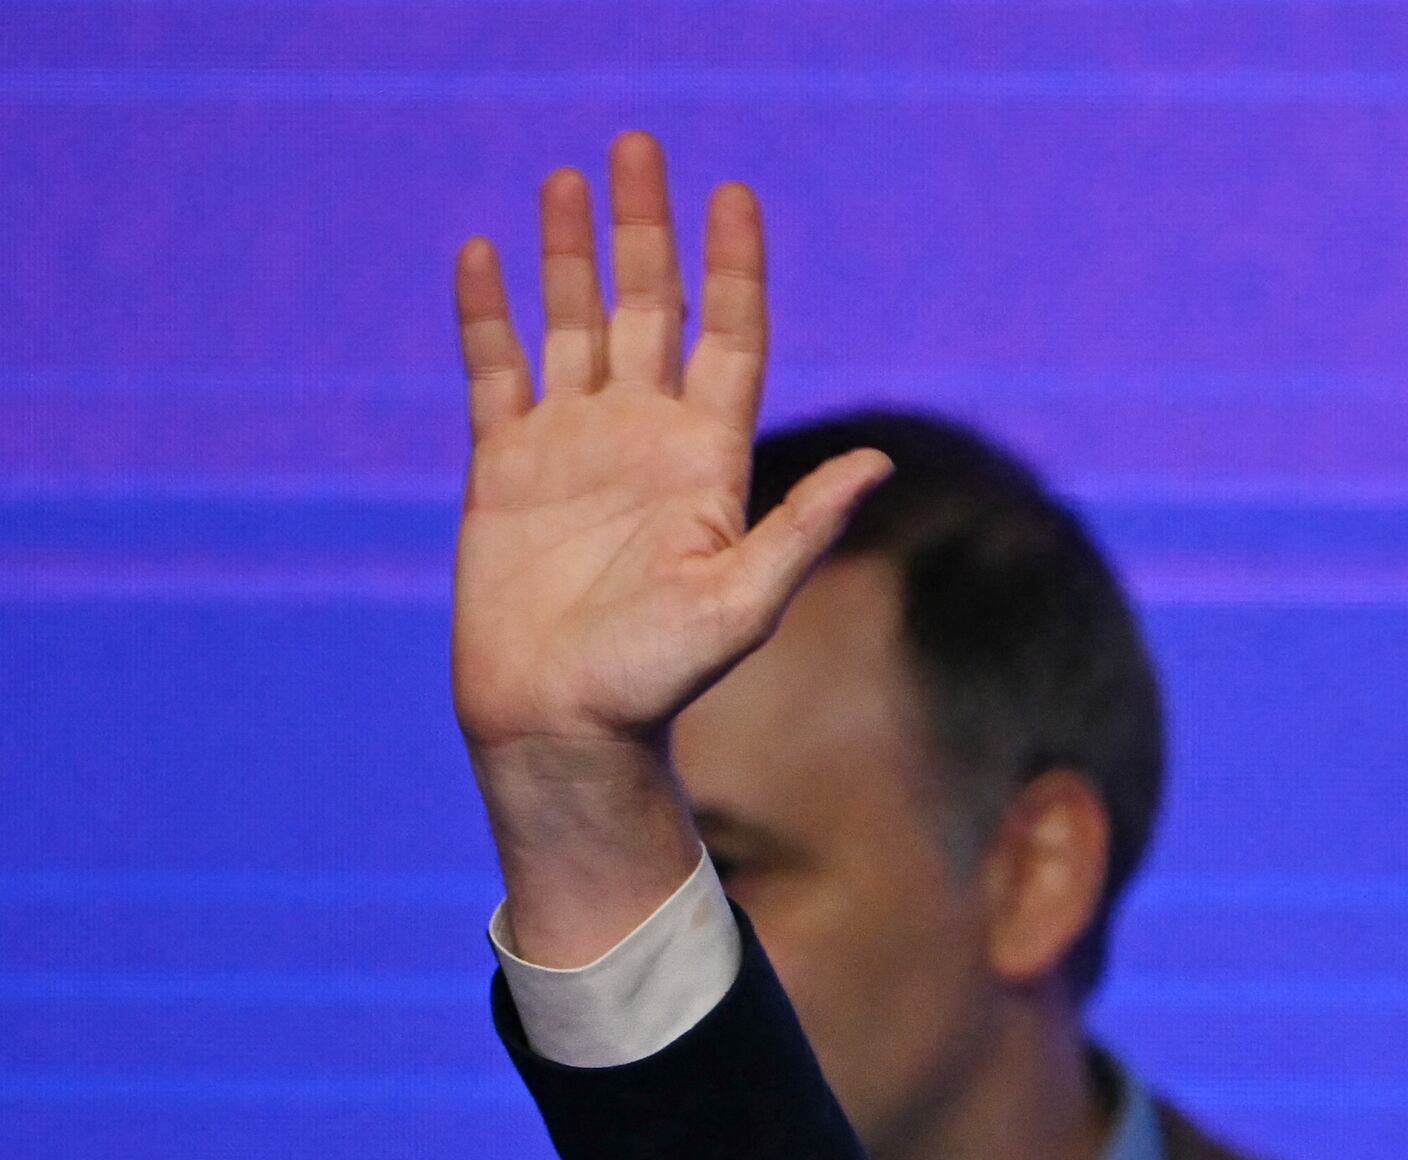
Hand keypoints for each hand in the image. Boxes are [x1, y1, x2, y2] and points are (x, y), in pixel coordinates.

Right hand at [449, 138, 884, 958]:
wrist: (565, 724)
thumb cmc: (660, 679)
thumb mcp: (745, 602)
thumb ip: (803, 527)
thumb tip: (881, 462)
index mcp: (706, 462)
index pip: (729, 339)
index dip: (733, 267)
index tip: (734, 194)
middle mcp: (643, 440)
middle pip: (650, 308)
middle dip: (647, 228)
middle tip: (638, 145)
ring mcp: (572, 447)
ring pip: (574, 322)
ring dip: (571, 251)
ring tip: (568, 177)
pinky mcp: (505, 467)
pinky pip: (495, 371)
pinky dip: (488, 313)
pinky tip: (484, 254)